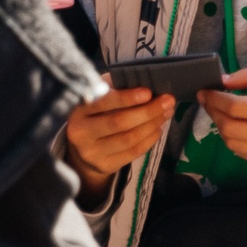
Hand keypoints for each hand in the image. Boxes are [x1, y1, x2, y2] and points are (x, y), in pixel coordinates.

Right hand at [63, 84, 175, 199]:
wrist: (83, 148)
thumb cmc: (96, 113)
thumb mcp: (98, 95)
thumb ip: (115, 86)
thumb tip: (146, 81)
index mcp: (78, 109)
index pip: (103, 102)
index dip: (127, 98)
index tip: (149, 92)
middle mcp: (81, 132)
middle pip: (118, 122)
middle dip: (147, 111)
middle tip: (168, 101)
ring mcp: (91, 152)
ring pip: (129, 138)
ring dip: (153, 124)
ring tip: (167, 112)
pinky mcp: (104, 165)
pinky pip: (133, 152)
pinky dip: (150, 139)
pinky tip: (158, 128)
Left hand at [198, 68, 246, 170]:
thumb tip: (223, 81)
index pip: (235, 107)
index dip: (214, 98)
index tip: (204, 90)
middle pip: (229, 128)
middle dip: (213, 112)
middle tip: (209, 100)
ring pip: (232, 144)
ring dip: (221, 127)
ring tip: (221, 113)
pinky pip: (244, 154)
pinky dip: (234, 140)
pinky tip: (237, 127)